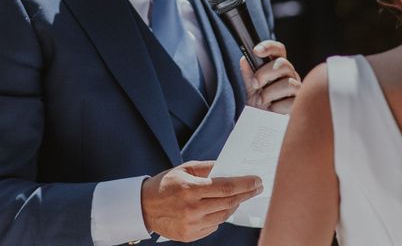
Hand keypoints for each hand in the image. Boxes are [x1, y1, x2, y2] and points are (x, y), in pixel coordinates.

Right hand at [141, 161, 262, 242]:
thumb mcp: (185, 168)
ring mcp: (191, 225)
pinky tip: (221, 207)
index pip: (226, 187)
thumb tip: (230, 167)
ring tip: (240, 196)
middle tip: (257, 187)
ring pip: (224, 215)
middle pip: (229, 202)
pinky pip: (214, 225)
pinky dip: (221, 215)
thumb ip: (208, 167)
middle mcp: (192, 209)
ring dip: (235, 205)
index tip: (258, 180)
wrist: (143, 207)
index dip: (245, 184)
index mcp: (190, 189)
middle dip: (246, 194)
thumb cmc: (166, 184)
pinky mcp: (190, 236)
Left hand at [240, 40, 300, 113]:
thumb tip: (244, 60)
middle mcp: (290, 74)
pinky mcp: (299, 103)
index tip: (256, 51)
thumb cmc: (260, 103)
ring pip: (288, 83)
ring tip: (262, 101)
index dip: (269, 47)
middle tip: (255, 84)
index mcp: (278, 67)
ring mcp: (296, 87)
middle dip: (265, 73)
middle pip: (283, 64)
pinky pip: (291, 100)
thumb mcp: (251, 87)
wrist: (264, 124)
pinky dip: (277, 106)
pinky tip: (273, 109)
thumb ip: (248, 74)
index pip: (278, 50)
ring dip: (270, 93)